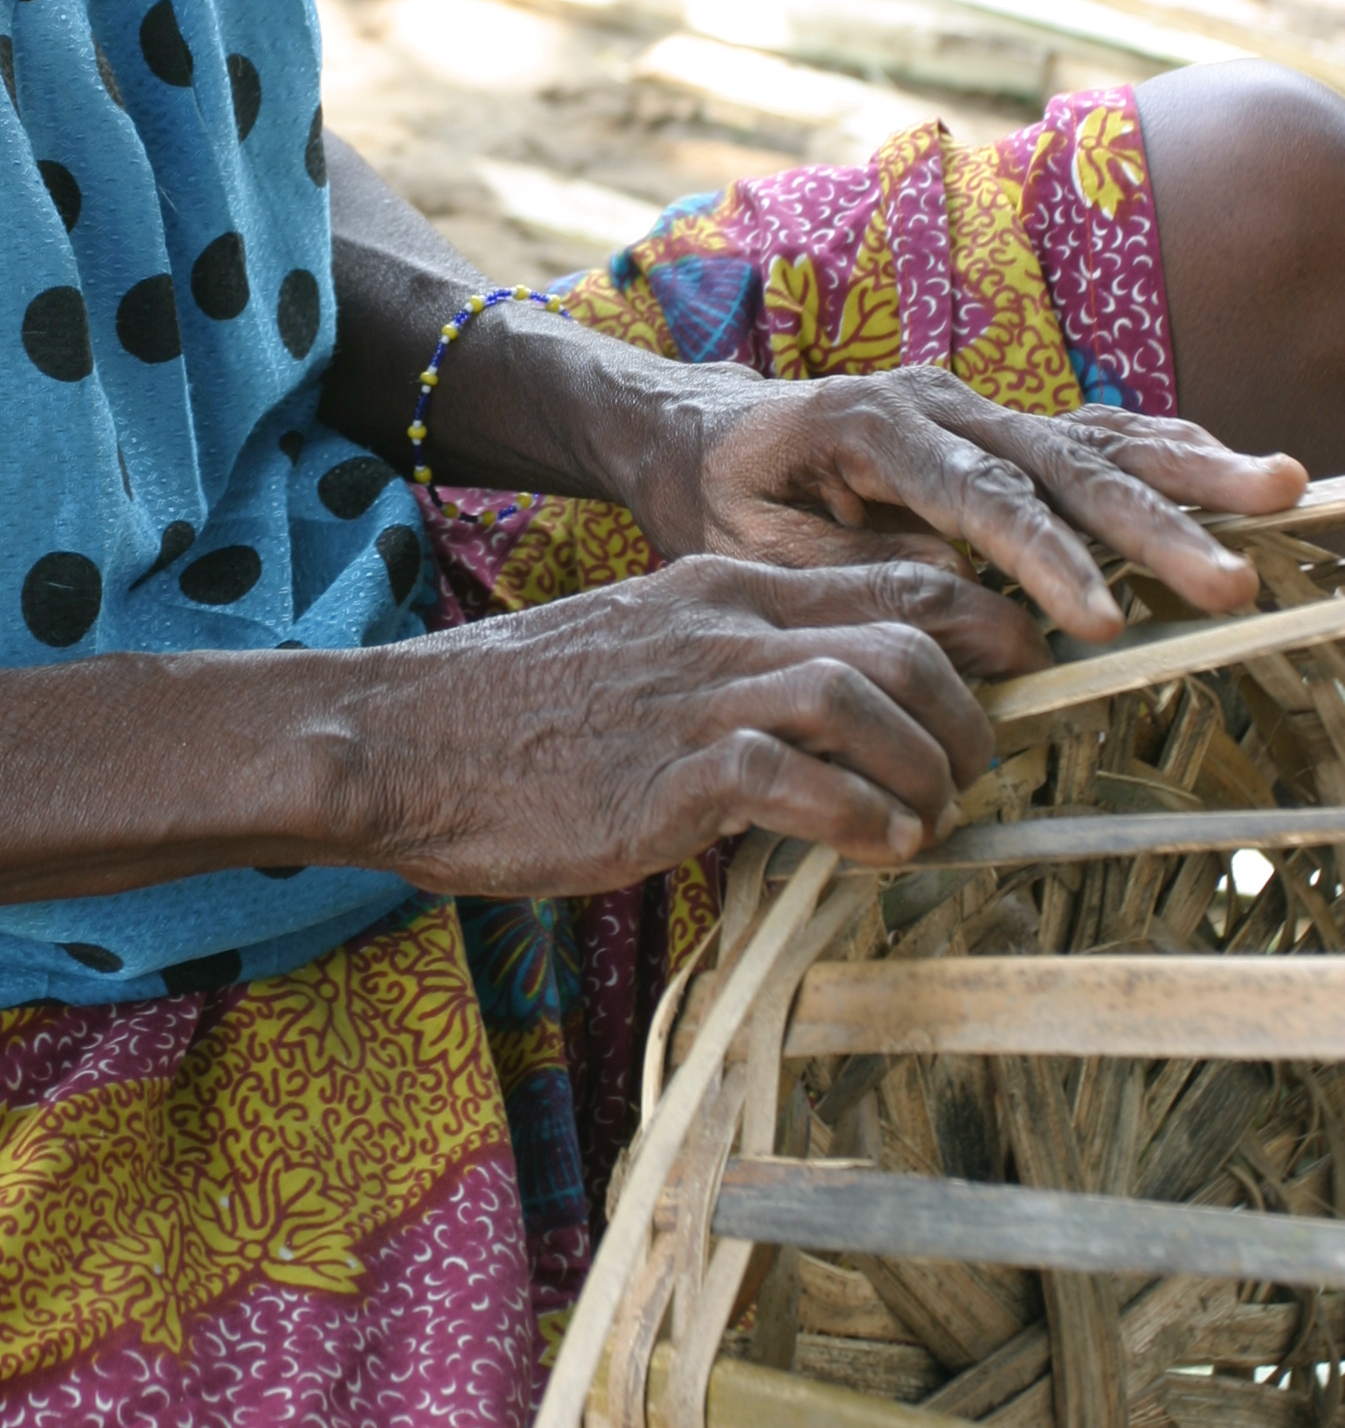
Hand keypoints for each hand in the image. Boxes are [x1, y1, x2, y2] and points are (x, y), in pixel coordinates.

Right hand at [360, 556, 1040, 898]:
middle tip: (979, 772)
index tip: (1019, 675)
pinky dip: (863, 818)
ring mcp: (701, 691)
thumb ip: (732, 664)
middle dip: (975, 709)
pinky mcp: (674, 771)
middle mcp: (727, 622)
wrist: (407, 737)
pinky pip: (807, 782)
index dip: (981, 625)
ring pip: (872, 697)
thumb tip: (824, 714)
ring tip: (929, 822)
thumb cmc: (522, 714)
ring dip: (928, 769)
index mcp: (724, 585)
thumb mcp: (645, 653)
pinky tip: (873, 849)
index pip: (892, 578)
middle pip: (909, 632)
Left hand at [620, 362, 1305, 640]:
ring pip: (1096, 438)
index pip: (977, 497)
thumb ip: (857, 574)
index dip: (1045, 560)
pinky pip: (1096, 437)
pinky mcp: (1004, 426)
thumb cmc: (724, 500)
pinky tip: (1240, 472)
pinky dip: (1171, 452)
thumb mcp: (757, 549)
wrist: (701, 430)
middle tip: (1230, 579)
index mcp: (869, 424)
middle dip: (1151, 525)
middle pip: (1059, 462)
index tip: (1105, 622)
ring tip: (1283, 490)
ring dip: (1191, 471)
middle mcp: (938, 400)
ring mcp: (979, 406)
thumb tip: (962, 611)